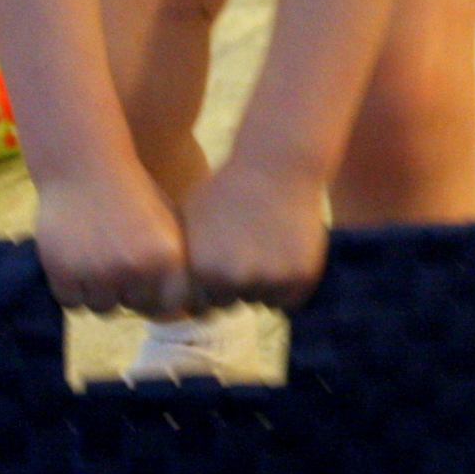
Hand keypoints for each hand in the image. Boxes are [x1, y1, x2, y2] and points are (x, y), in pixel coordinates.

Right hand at [32, 169, 190, 316]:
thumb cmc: (132, 194)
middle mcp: (133, 269)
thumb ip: (176, 267)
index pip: (167, 306)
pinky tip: (76, 260)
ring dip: (98, 291)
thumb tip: (184, 311)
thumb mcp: (166, 224)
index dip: (155, 294)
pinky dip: (71, 287)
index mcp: (166, 258)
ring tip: (96, 260)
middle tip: (116, 263)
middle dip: (126, 291)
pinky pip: (70, 300)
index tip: (146, 277)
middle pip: (132, 307)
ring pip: (100, 307)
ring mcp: (95, 272)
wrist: (84, 164)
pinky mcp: (61, 271)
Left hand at [181, 159, 328, 309]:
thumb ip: (182, 261)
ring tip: (265, 249)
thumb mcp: (189, 221)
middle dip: (235, 288)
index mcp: (203, 271)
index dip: (208, 288)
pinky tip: (283, 254)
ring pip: (262, 302)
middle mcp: (235, 280)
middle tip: (245, 254)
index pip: (201, 307)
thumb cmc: (227, 189)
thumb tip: (173, 297)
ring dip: (263, 286)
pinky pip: (290, 299)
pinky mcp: (301, 277)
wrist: (277, 167)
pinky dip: (288, 285)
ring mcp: (270, 280)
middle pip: (231, 305)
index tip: (218, 263)